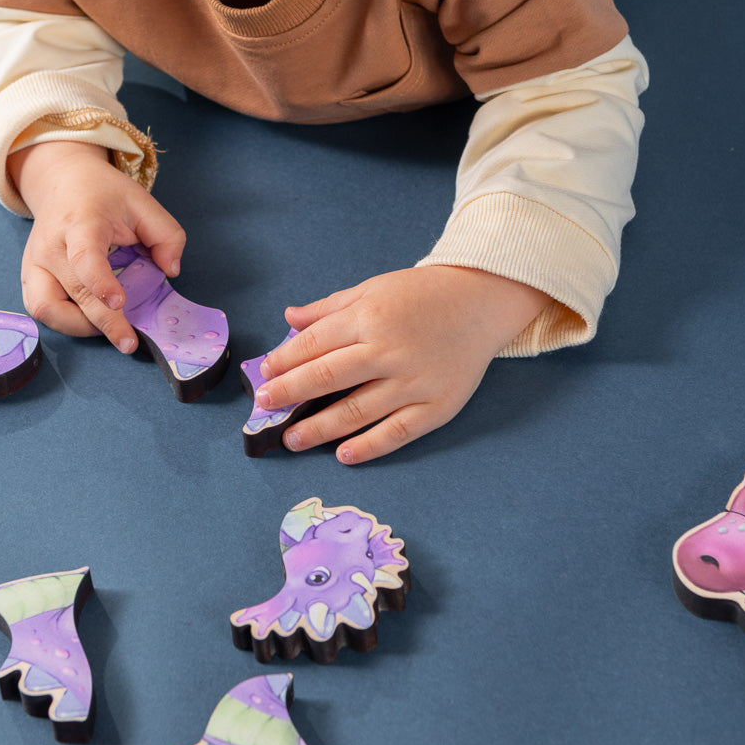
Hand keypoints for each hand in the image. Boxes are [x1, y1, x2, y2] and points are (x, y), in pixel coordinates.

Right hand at [8, 140, 184, 352]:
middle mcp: (51, 244)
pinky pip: (41, 310)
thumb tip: (170, 271)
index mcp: (81, 222)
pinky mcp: (29, 276)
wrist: (62, 182)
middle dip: (103, 322)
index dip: (100, 282)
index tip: (119, 303)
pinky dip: (65, 322)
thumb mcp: (142, 203)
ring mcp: (35, 262)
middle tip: (129, 341)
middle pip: (73, 291)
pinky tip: (89, 319)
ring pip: (46, 308)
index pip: (84, 256)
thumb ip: (167, 234)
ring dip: (79, 326)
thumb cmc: (104, 195)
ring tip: (109, 327)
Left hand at [255, 266, 552, 463]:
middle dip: (290, 394)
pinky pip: (398, 431)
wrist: (481, 302)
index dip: (285, 361)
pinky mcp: (437, 406)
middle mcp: (390, 350)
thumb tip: (289, 318)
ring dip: (319, 428)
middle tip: (264, 407)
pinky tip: (343, 454)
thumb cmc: (421, 295)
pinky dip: (369, 446)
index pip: (316, 344)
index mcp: (370, 317)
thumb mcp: (373, 289)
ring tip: (291, 439)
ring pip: (357, 410)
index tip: (263, 375)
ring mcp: (414, 381)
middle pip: (328, 377)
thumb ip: (330, 308)